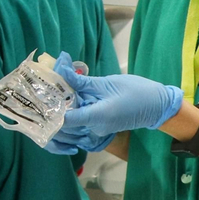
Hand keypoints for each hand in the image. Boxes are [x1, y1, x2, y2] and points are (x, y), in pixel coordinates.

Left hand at [46, 53, 182, 155]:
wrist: (156, 105)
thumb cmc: (135, 91)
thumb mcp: (105, 83)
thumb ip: (80, 80)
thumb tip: (60, 69)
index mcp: (97, 117)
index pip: (66, 120)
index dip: (51, 111)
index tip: (42, 97)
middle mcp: (94, 128)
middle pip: (64, 126)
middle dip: (51, 112)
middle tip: (42, 93)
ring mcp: (96, 131)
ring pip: (69, 128)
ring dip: (59, 114)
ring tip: (51, 95)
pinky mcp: (98, 128)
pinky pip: (78, 126)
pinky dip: (68, 117)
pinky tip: (64, 102)